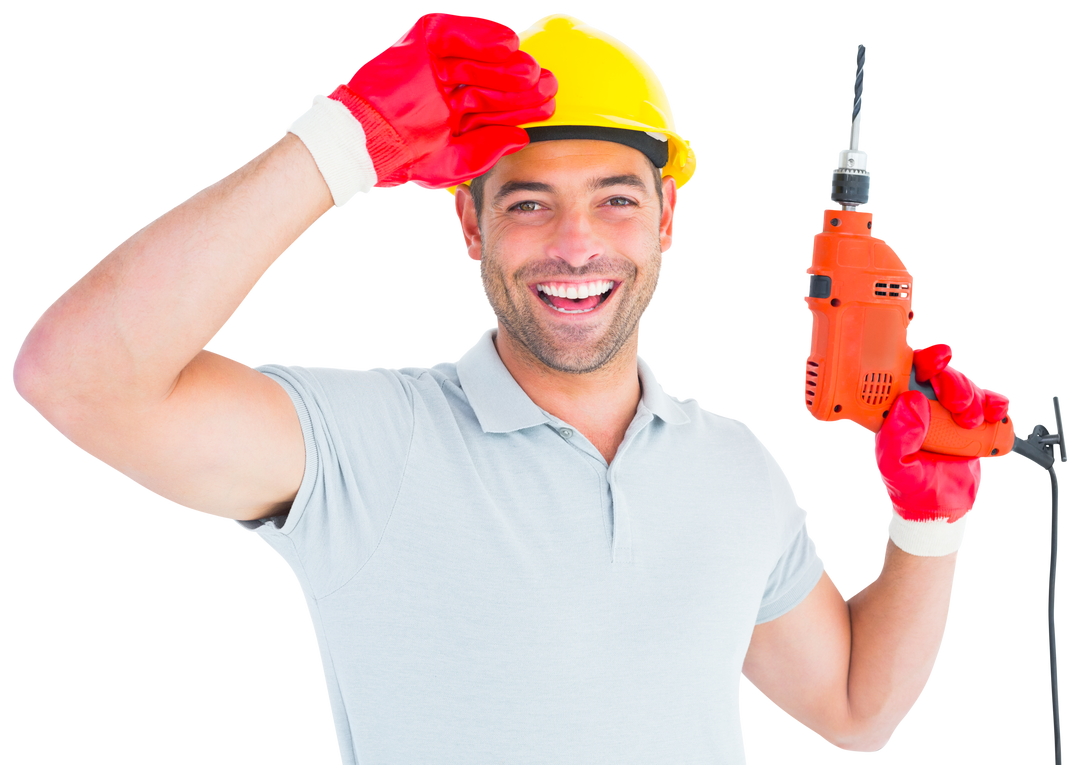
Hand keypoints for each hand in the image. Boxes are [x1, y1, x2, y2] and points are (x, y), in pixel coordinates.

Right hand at [327, 11, 556, 190]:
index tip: (549, 108)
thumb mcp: (454, 163)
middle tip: (548, 86)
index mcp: (458, 114)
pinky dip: (481, 35)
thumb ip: (488, 151)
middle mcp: (450, 87)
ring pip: (478, 58)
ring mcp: (436, 65)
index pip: (497, 106)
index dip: (523, 107)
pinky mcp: (421, 43)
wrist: (366, 143)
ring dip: (505, 62)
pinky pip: (455, 32)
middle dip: (520, 84)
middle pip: (492, 80)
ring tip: (529, 69)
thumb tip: (522, 138)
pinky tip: (506, 44)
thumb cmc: (406, 159)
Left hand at [872, 341, 1012, 522]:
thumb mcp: (895, 467)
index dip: (921, 359)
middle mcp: (922, 404)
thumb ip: (897, 438)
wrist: (943, 509)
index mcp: (896, 410)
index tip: (936, 362)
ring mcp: (949, 410)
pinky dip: (997, 402)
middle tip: (959, 407)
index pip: (904, 371)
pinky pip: (992, 399)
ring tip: (971, 422)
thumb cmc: (912, 488)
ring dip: (974, 397)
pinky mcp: (975, 419)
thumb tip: (912, 402)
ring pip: (966, 382)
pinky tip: (994, 414)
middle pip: (940, 371)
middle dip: (954, 382)